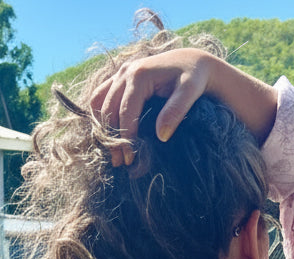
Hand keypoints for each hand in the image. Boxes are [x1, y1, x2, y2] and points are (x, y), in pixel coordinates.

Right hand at [91, 49, 213, 164]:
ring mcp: (121, 73)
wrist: (192, 61)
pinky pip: (100, 96)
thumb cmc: (194, 77)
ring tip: (113, 151)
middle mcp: (125, 71)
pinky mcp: (120, 77)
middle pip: (108, 109)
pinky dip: (101, 115)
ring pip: (99, 102)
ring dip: (102, 127)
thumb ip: (176, 111)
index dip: (125, 137)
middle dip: (112, 137)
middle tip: (119, 162)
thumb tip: (161, 136)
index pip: (125, 112)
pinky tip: (109, 133)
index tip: (129, 159)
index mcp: (139, 74)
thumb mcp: (190, 92)